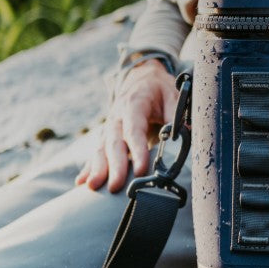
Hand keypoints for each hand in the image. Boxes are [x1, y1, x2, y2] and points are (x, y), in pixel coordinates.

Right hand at [75, 58, 178, 192]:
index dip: (137, 150)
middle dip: (114, 166)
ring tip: (94, 187)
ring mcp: (109, 127)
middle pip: (113, 143)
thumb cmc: (159, 90)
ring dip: (97, 169)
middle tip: (115, 187)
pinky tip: (82, 183)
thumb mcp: (172, 96)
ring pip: (100, 149)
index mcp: (134, 105)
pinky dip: (88, 167)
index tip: (141, 170)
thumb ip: (177, 115)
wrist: (141, 79)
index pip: (134, 130)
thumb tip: (186, 133)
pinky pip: (96, 152)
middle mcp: (117, 117)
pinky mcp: (106, 136)